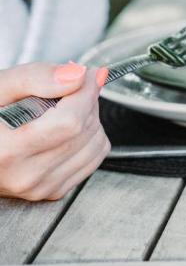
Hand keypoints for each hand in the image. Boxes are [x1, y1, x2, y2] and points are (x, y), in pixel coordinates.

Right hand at [0, 63, 109, 200]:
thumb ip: (35, 77)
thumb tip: (77, 75)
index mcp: (6, 151)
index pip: (69, 121)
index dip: (85, 91)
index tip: (87, 74)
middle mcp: (24, 176)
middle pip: (83, 131)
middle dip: (87, 100)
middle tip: (73, 85)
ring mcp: (39, 188)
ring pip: (95, 144)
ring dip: (91, 117)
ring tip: (65, 106)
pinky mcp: (52, 191)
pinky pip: (94, 159)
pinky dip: (90, 137)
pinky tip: (68, 127)